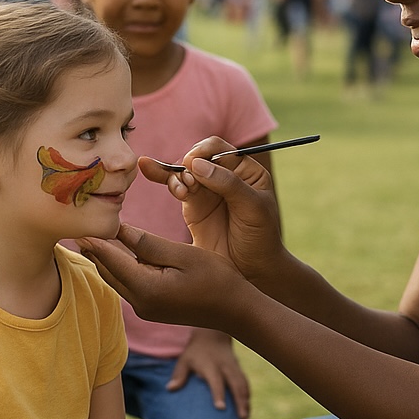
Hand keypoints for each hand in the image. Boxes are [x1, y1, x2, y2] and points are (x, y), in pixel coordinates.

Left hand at [78, 224, 255, 333]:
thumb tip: (118, 229)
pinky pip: (126, 284)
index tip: (76, 221)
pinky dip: (117, 267)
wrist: (235, 310)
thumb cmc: (216, 278)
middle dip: (91, 248)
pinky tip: (113, 251)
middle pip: (106, 270)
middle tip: (74, 224)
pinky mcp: (150, 308)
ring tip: (87, 234)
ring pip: (114, 278)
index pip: (110, 259)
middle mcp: (139, 303)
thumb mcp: (182, 254)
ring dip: (102, 258)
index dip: (93, 238)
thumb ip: (148, 243)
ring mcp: (144, 308)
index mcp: (146, 289)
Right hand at [143, 139, 284, 282]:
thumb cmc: (261, 237)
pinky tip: (157, 176)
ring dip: (176, 175)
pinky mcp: (193, 206)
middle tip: (189, 182)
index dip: (204, 151)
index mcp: (244, 170)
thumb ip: (228, 184)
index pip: (219, 148)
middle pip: (197, 156)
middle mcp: (223, 176)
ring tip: (182, 192)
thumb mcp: (253, 208)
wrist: (252, 270)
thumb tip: (197, 164)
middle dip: (188, 164)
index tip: (195, 164)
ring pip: (183, 170)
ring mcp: (206, 190)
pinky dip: (166, 180)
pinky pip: (176, 186)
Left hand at [171, 329, 250, 418]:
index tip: (221, 408)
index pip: (216, 381)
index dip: (218, 394)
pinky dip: (247, 395)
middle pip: (235, 385)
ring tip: (245, 418)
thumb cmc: (195, 351)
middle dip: (240, 401)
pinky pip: (245, 383)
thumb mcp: (185, 360)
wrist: (212, 335)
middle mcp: (225, 367)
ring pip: (243, 385)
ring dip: (246, 401)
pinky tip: (247, 407)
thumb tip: (170, 389)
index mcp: (211, 366)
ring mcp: (234, 368)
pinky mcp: (239, 369)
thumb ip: (179, 374)